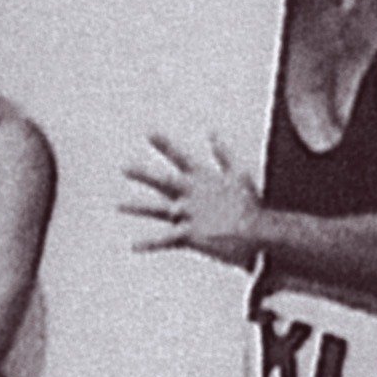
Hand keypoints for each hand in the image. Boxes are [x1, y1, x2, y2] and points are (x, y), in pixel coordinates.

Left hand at [124, 130, 262, 261]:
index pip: (180, 157)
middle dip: (142, 173)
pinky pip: (165, 239)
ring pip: (157, 209)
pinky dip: (149, 243)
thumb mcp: (239, 174)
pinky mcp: (190, 234)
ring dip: (137, 206)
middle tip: (124, 167)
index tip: (149, 131)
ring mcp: (188, 214)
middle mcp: (191, 195)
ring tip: (119, 205)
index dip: (164, 144)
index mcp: (203, 180)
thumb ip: (223, 153)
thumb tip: (212, 132)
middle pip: (162, 181)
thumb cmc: (251, 205)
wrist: (258, 232)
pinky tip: (134, 245)